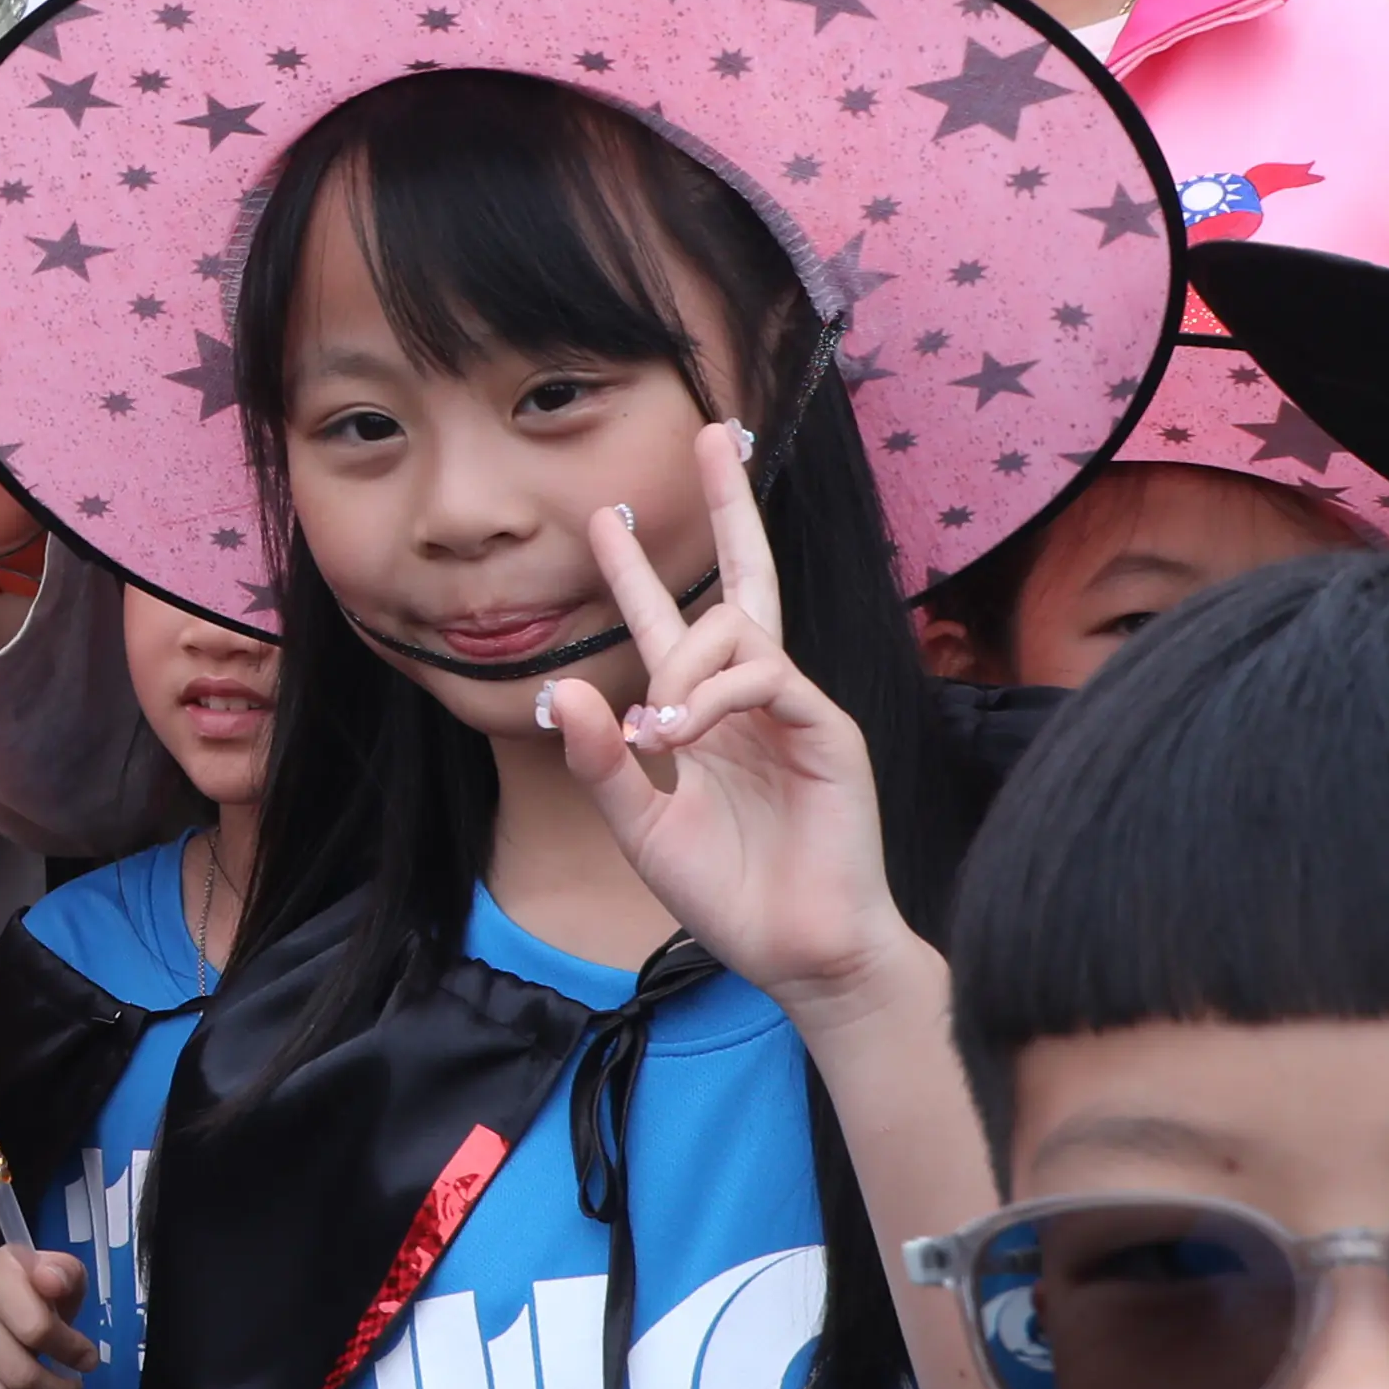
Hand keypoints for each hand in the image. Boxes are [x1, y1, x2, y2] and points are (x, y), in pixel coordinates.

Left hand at [541, 423, 917, 1013]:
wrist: (800, 955)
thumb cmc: (730, 897)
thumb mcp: (641, 828)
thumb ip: (601, 763)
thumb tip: (559, 692)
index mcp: (709, 717)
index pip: (676, 623)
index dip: (641, 570)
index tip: (607, 516)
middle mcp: (755, 700)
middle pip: (745, 581)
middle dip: (726, 506)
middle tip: (708, 433)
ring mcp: (796, 710)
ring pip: (738, 629)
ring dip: (678, 666)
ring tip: (655, 733)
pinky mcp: (828, 731)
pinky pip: (766, 677)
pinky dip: (713, 699)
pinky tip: (681, 735)